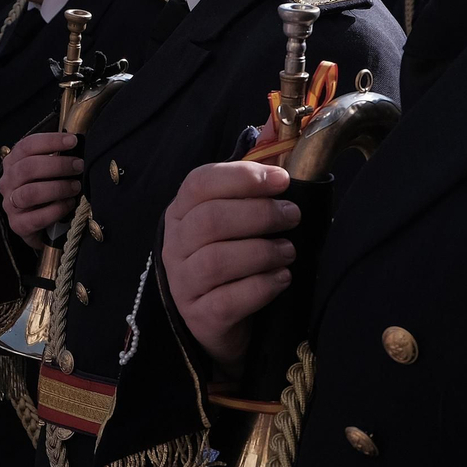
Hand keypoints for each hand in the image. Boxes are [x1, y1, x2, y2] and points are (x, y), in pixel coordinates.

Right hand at [0, 131, 82, 249]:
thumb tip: (76, 144)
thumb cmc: (44, 190)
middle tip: (78, 166)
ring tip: (75, 187)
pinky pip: (36, 218)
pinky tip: (69, 204)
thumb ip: (55, 157)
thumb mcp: (46, 171)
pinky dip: (56, 210)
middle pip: (27, 168)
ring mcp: (10, 204)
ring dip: (57, 188)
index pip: (26, 146)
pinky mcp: (18, 225)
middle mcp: (8, 181)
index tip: (73, 141)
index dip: (50, 141)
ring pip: (30, 193)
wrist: (35, 224)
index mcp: (13, 163)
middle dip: (57, 165)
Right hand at [163, 161, 298, 375]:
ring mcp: (182, 284)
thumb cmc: (235, 261)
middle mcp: (174, 246)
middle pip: (210, 220)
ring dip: (261, 252)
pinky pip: (226, 300)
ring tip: (289, 251)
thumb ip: (253, 185)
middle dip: (259, 214)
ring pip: (216, 261)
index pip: (199, 183)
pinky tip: (282, 279)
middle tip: (292, 217)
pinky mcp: (198, 318)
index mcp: (181, 214)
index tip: (282, 180)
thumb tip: (282, 144)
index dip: (242, 177)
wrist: (224, 322)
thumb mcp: (238, 221)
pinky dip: (261, 287)